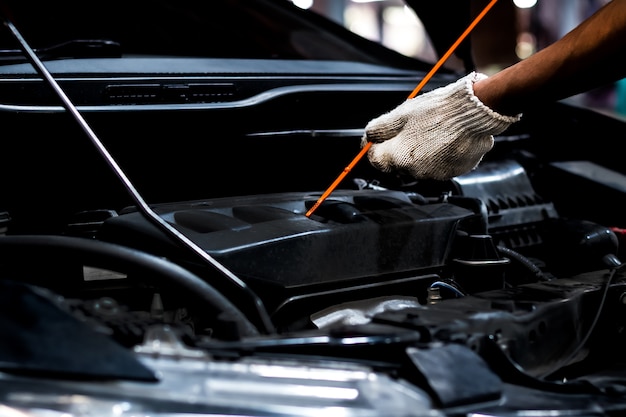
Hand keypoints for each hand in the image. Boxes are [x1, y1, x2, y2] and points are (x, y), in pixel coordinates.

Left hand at [362, 72, 520, 180]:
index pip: (375, 160)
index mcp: (398, 158)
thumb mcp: (400, 114)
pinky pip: (440, 166)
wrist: (474, 111)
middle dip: (400, 149)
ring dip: (421, 153)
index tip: (382, 137)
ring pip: (419, 166)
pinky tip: (446, 139)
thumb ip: (378, 129)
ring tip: (433, 132)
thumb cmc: (437, 110)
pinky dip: (440, 155)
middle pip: (397, 164)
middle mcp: (415, 172)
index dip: (376, 147)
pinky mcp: (454, 172)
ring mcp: (435, 175)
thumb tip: (366, 139)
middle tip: (413, 129)